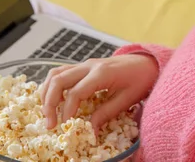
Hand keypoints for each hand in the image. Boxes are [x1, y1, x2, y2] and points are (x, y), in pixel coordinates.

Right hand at [40, 54, 157, 129]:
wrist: (148, 63)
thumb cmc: (141, 80)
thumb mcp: (126, 100)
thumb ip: (106, 114)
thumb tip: (89, 132)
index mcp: (101, 73)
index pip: (75, 92)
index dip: (67, 111)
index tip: (65, 127)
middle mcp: (89, 66)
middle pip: (59, 80)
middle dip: (49, 102)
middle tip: (49, 123)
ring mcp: (85, 64)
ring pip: (56, 73)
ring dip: (47, 93)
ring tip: (47, 113)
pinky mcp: (84, 66)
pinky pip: (62, 72)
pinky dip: (53, 86)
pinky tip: (53, 100)